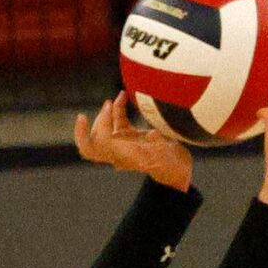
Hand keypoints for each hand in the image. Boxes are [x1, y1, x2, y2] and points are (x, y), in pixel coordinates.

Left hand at [74, 94, 191, 191]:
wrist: (180, 170)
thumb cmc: (175, 164)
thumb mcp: (168, 153)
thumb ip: (158, 144)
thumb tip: (153, 135)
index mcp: (122, 155)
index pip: (95, 145)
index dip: (86, 131)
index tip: (86, 115)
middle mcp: (118, 152)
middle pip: (92, 141)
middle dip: (98, 120)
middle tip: (108, 106)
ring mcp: (124, 145)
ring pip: (103, 131)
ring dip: (106, 114)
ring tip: (114, 99)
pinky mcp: (131, 139)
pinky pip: (117, 124)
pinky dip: (117, 110)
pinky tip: (123, 96)